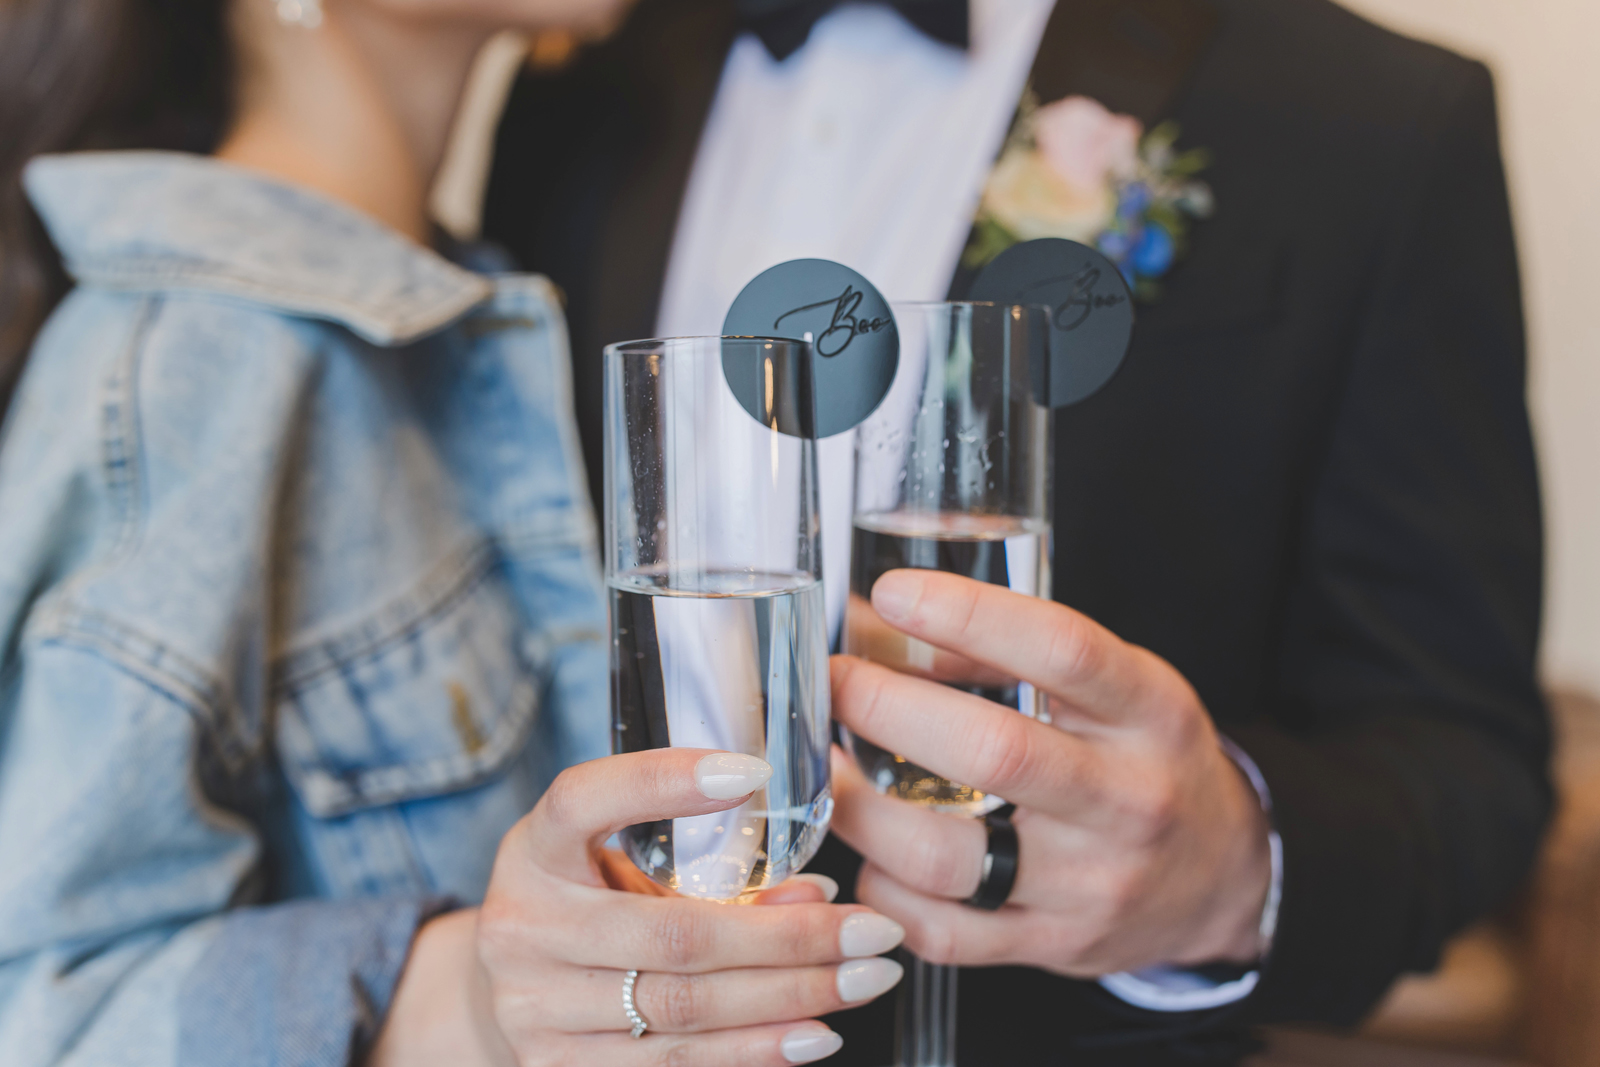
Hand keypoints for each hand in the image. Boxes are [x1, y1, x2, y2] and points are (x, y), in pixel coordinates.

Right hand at [370, 750, 906, 1065]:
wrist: (501, 994)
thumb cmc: (584, 905)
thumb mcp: (622, 862)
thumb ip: (710, 867)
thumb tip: (817, 896)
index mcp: (534, 849)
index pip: (587, 800)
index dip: (666, 781)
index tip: (753, 771)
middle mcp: (522, 928)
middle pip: (673, 934)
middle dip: (790, 937)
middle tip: (872, 930)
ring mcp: (532, 1011)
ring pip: (684, 1009)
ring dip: (790, 998)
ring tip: (862, 981)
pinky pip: (673, 1066)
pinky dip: (753, 1051)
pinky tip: (811, 1033)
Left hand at [830, 570, 1271, 976]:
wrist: (1222, 877)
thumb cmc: (1146, 760)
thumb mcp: (1115, 688)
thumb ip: (1012, 655)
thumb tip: (884, 617)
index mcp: (1149, 713)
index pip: (1061, 650)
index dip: (969, 616)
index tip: (894, 593)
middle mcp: (1128, 799)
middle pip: (993, 753)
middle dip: (887, 708)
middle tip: (835, 681)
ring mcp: (1089, 884)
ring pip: (946, 857)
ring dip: (861, 808)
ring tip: (826, 769)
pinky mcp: (1054, 946)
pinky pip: (944, 931)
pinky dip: (885, 889)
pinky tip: (872, 852)